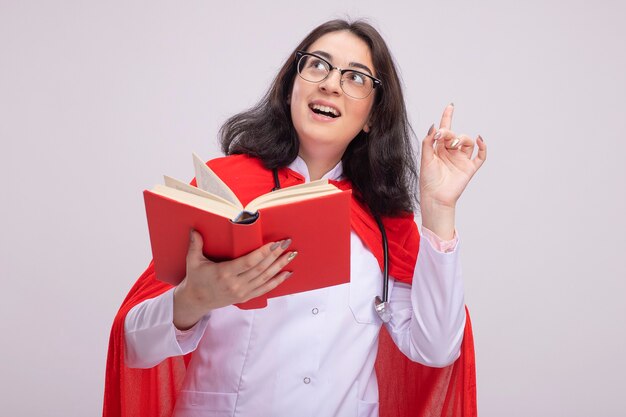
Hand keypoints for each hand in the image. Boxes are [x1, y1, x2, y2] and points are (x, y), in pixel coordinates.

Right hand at [173, 230, 295, 328]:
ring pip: (265, 278)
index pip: (248, 262)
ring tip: (291, 254)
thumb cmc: (196, 278)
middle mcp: (235, 284)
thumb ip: (196, 245)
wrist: (196, 301)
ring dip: (280, 266)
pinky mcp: (246, 297)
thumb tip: (195, 229)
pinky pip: (265, 288)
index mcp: (224, 274)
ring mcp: (242, 292)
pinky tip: (287, 273)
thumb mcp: (193, 261)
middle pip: (261, 269)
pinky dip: (278, 281)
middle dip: (276, 255)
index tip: (274, 243)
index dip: (263, 253)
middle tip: (287, 242)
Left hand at [419, 104, 486, 238]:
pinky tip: (480, 140)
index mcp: (439, 148)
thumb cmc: (428, 179)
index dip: (447, 117)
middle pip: (455, 134)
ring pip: (468, 142)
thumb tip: (434, 126)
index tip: (450, 106)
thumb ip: (429, 141)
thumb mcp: (425, 157)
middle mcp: (451, 152)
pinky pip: (481, 156)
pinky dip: (483, 147)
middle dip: (450, 132)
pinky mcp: (470, 168)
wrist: (435, 196)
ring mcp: (461, 160)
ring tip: (454, 144)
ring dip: (462, 138)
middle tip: (443, 136)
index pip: (445, 130)